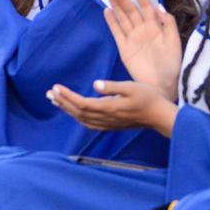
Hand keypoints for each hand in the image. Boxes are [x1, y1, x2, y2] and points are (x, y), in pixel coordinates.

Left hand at [48, 80, 177, 136]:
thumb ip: (113, 87)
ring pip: (81, 118)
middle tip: (49, 93)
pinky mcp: (110, 125)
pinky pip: (88, 123)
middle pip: (78, 112)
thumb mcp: (132, 87)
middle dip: (62, 102)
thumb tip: (95, 85)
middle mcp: (106, 118)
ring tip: (55, 100)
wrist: (160, 116)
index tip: (56, 88)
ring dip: (67, 109)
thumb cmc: (148, 98)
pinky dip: (77, 117)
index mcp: (109, 108)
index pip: (82, 103)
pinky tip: (72, 112)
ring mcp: (107, 123)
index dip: (67, 96)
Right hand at [103, 0, 181, 99]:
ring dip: (116, 6)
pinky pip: (116, 32)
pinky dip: (111, 22)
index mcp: (156, 27)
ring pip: (123, 18)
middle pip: (131, 10)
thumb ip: (167, 24)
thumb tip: (157, 5)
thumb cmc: (172, 65)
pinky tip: (107, 11)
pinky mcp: (124, 48)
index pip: (146, 5)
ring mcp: (133, 39)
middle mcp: (143, 30)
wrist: (163, 85)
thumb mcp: (175, 42)